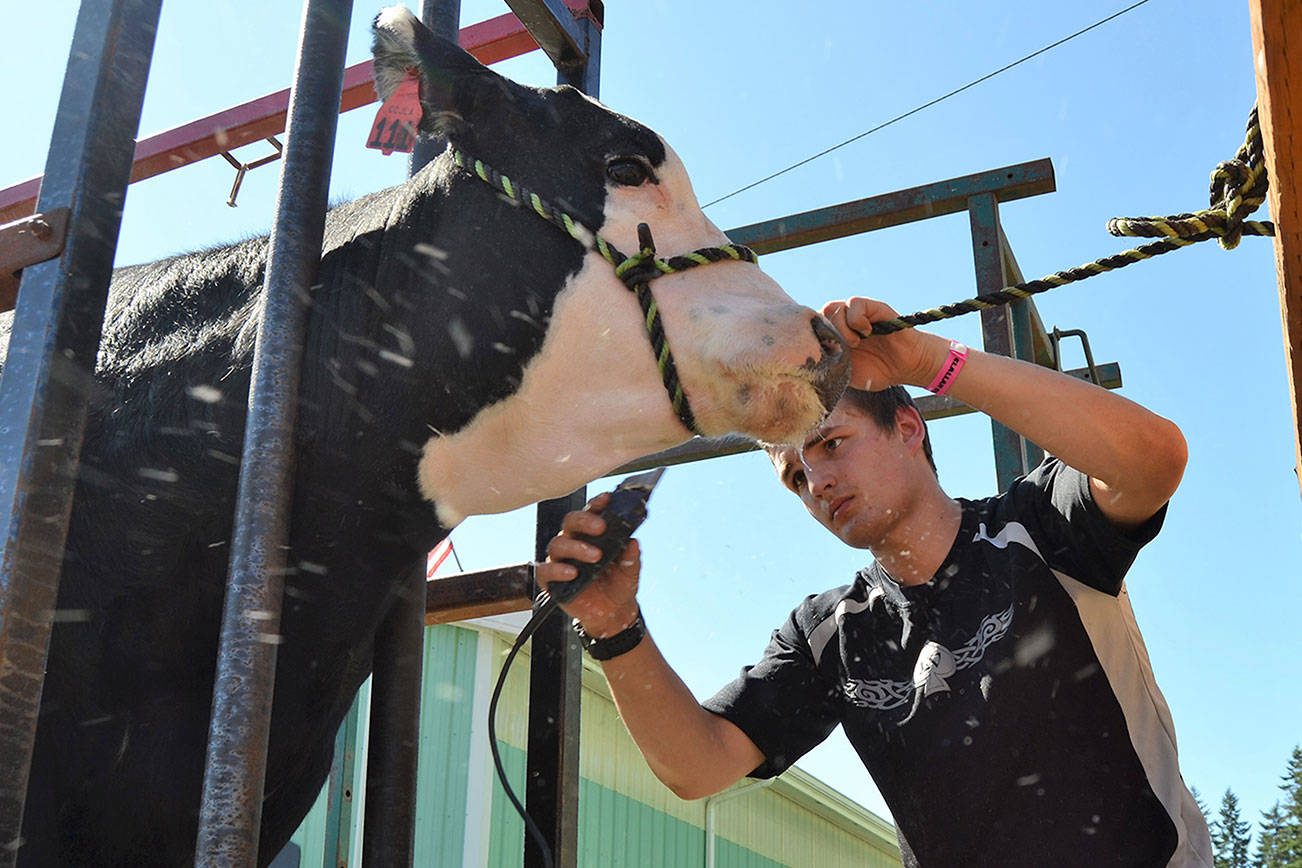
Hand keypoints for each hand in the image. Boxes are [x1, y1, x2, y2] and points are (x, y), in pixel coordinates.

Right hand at [536, 492, 641, 637]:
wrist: (612, 614)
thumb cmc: (618, 585)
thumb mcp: (630, 571)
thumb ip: (631, 557)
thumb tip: (633, 542)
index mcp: (592, 535)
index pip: (591, 511)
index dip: (597, 503)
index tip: (607, 499)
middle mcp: (574, 542)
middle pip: (570, 522)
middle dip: (585, 521)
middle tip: (601, 528)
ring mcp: (561, 560)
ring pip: (558, 544)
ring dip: (577, 548)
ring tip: (596, 557)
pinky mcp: (552, 580)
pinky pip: (545, 571)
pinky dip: (557, 570)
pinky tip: (573, 573)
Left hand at [822, 296, 943, 389]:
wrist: (906, 367)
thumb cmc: (877, 371)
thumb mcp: (847, 373)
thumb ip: (829, 363)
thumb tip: (810, 358)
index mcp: (834, 336)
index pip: (811, 327)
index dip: (813, 338)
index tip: (825, 353)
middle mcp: (843, 321)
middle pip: (819, 315)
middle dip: (828, 333)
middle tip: (843, 349)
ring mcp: (857, 313)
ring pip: (833, 307)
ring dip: (841, 327)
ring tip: (856, 343)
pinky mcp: (873, 307)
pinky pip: (854, 303)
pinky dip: (856, 319)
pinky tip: (867, 332)